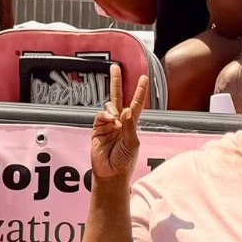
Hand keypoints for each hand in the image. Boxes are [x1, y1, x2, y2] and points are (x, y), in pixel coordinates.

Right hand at [91, 63, 147, 181]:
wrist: (110, 174)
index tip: (143, 77)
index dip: (139, 91)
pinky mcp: (97, 130)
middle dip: (116, 82)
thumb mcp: (132, 143)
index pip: (136, 104)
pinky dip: (106, 117)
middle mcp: (119, 121)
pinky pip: (100, 116)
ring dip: (113, 111)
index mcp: (131, 124)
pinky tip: (111, 123)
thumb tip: (126, 109)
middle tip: (115, 67)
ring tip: (117, 124)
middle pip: (118, 97)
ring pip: (109, 107)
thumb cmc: (124, 161)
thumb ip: (130, 126)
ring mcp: (107, 125)